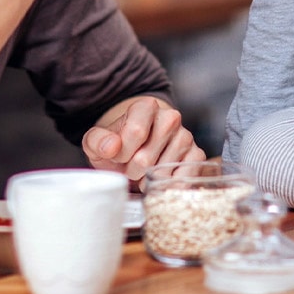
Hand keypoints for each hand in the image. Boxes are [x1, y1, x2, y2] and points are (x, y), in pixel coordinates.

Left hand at [82, 96, 205, 185]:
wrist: (136, 151)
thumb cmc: (117, 146)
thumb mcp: (97, 142)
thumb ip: (97, 141)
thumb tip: (111, 147)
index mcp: (146, 107)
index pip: (136, 132)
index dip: (122, 153)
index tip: (117, 156)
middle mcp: (170, 117)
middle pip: (146, 158)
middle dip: (132, 170)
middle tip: (130, 166)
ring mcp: (186, 136)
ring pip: (162, 172)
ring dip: (149, 180)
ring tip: (144, 171)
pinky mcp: (197, 155)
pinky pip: (182, 179)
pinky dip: (166, 186)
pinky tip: (159, 179)